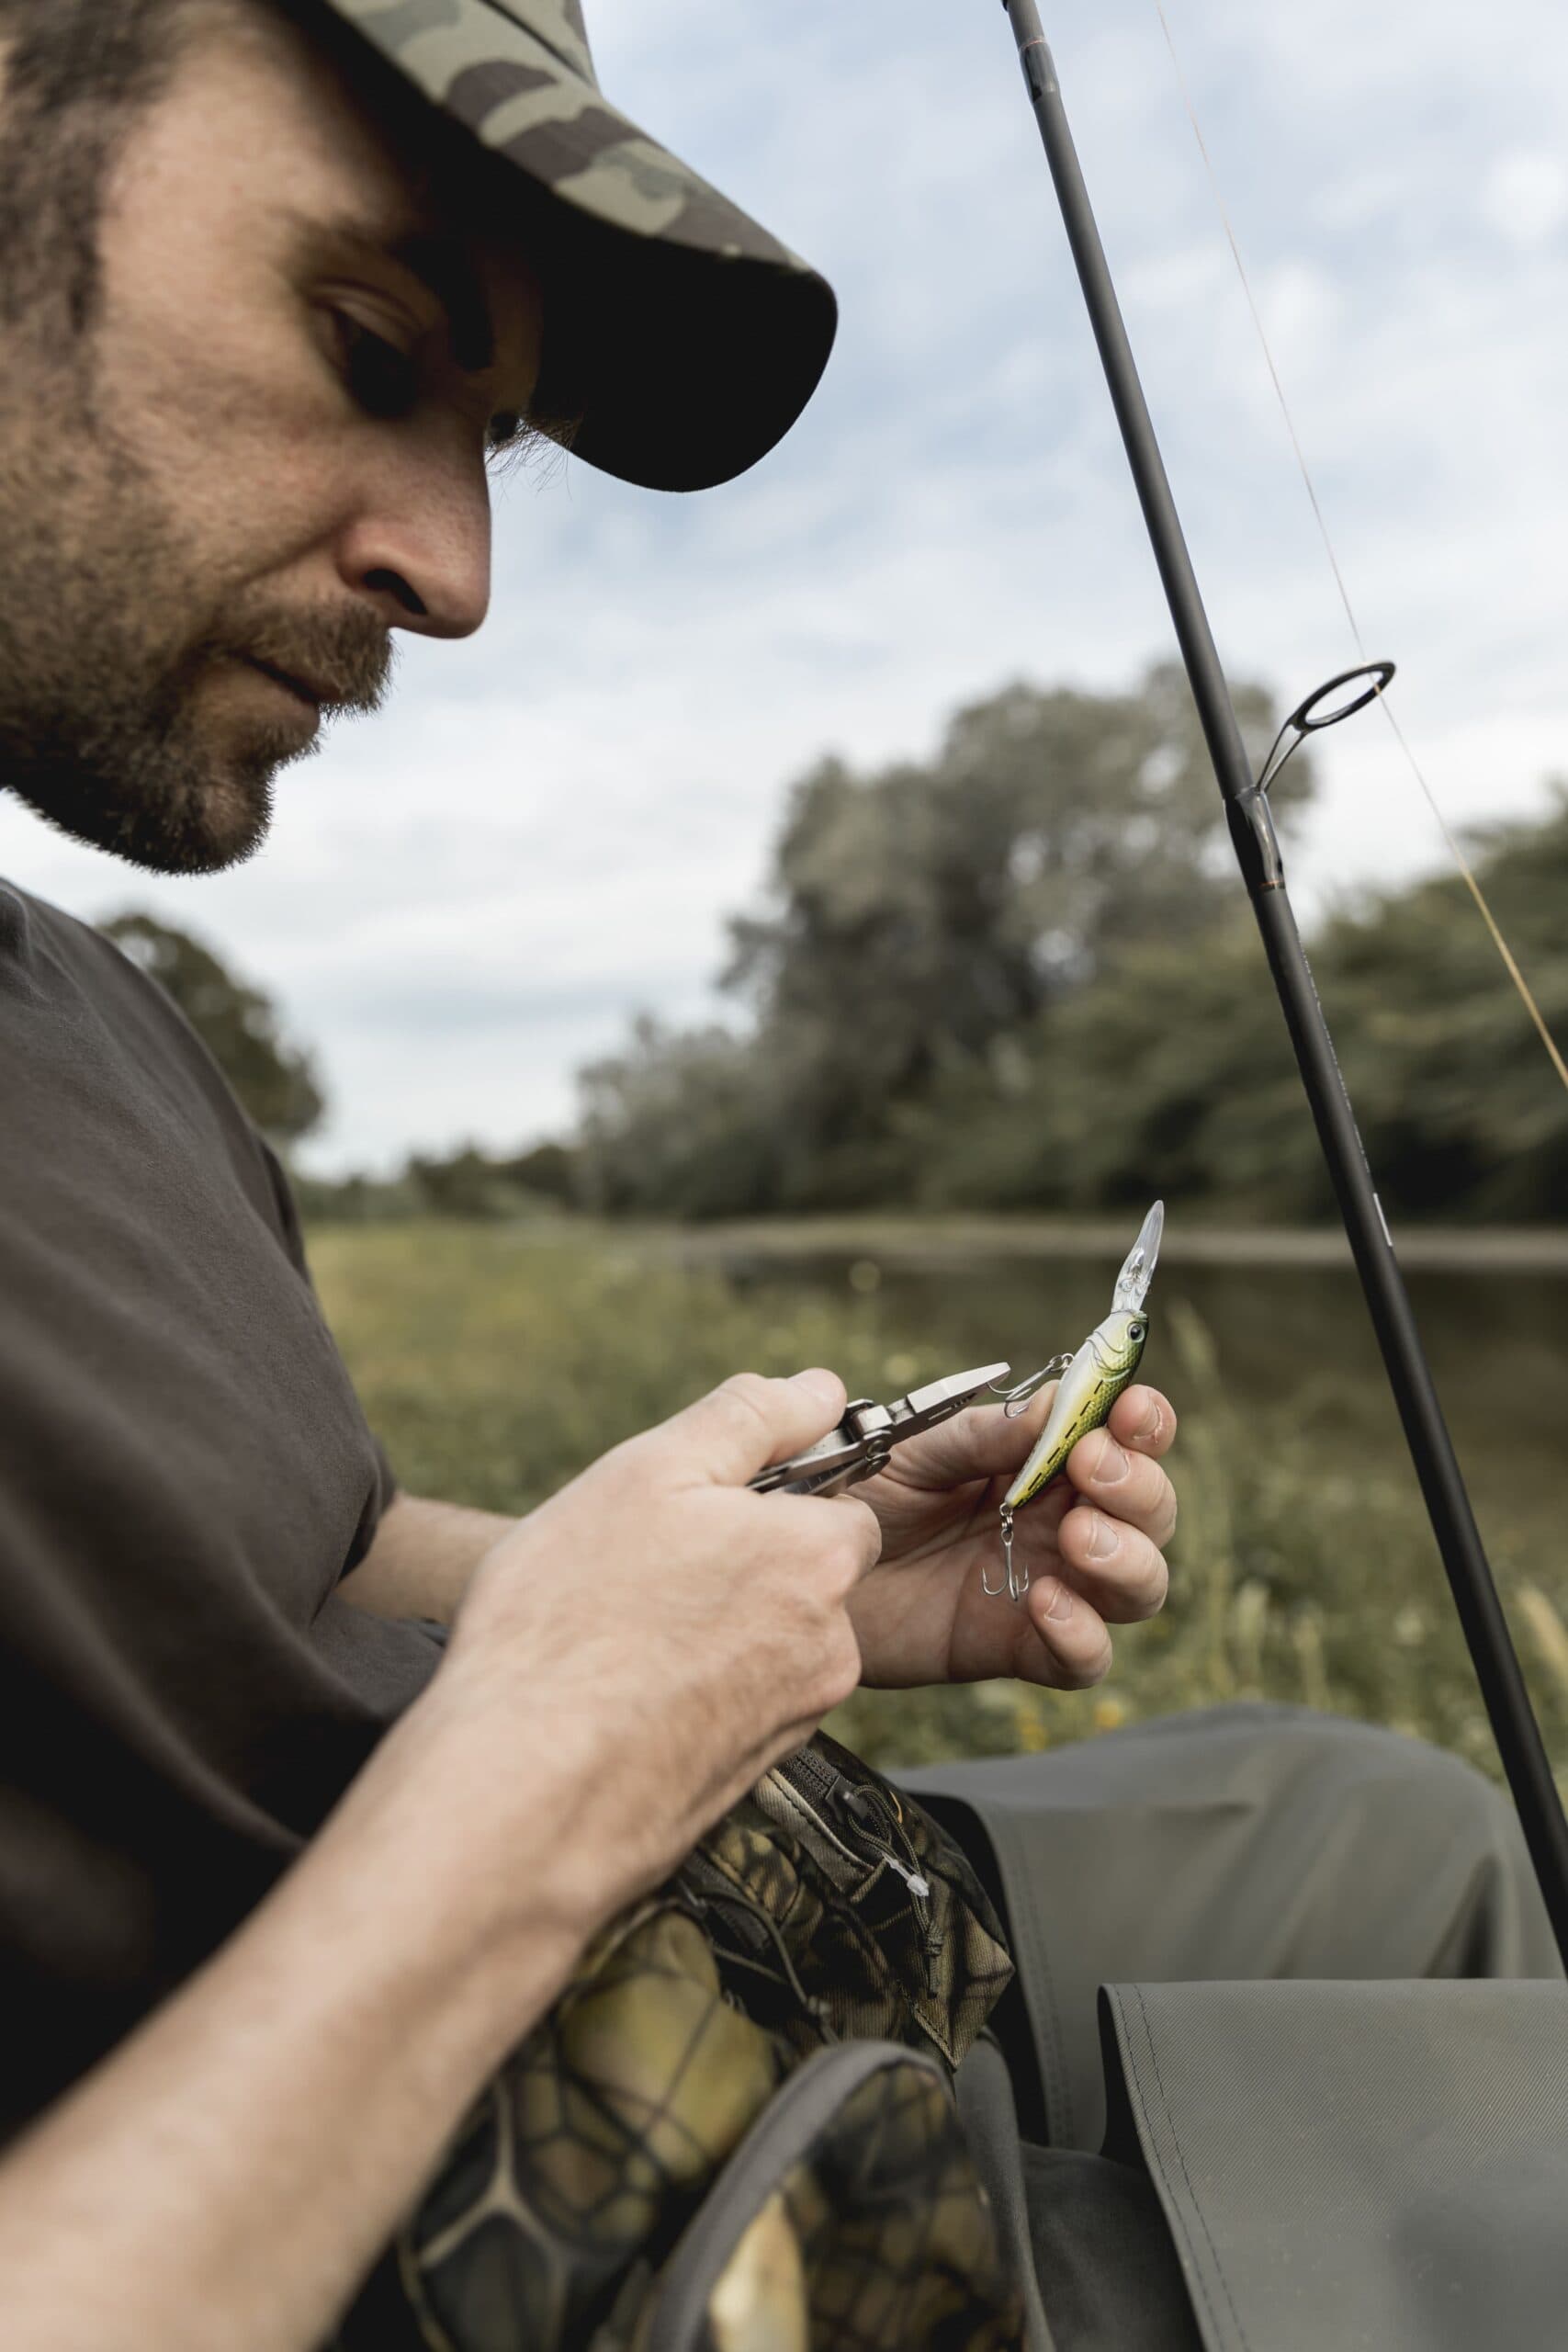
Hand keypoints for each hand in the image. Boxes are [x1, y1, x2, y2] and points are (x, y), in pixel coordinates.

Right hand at [431, 1369, 881, 1914]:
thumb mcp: (650, 1472)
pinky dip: (689, 1693)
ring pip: (764, 1644)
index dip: (764, 1495)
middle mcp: (828, 1647)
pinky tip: (620, 1692)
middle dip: (733, 1564)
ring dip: (708, 1630)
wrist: (520, 1789)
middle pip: (799, 1577)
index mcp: (816, 1560)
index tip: (694, 1508)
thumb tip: (820, 1388)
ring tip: (618, 1635)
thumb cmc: (571, 1624)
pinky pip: (733, 1709)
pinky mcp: (748, 1779)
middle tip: (638, 1570)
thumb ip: (749, 1418)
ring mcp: (791, 1722)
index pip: (838, 1503)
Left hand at [845, 1381, 1177, 1691]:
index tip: (1128, 1411)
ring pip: (1139, 1587)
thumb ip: (989, 1435)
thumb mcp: (920, 1448)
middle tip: (1092, 1469)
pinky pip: (1084, 1659)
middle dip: (1139, 1488)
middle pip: (1150, 1514)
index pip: (1126, 1440)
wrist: (802, 1567)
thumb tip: (1060, 1406)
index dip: (1145, 1424)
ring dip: (1128, 1558)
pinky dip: (1082, 1634)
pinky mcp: (1019, 1647)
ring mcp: (1049, 1586)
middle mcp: (1061, 1522)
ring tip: (1077, 1538)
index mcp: (1046, 1462)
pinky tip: (1043, 1602)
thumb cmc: (862, 1496)